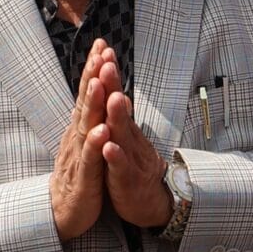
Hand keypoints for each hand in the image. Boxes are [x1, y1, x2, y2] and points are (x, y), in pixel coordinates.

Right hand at [49, 40, 113, 239]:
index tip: (103, 44)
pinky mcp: (83, 178)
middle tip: (101, 52)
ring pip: (86, 126)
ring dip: (92, 104)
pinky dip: (96, 144)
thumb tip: (93, 87)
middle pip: (86, 102)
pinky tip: (103, 130)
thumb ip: (89, 116)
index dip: (94, 69)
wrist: (61, 212)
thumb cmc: (77, 174)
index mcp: (80, 127)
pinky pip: (91, 159)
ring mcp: (78, 155)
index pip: (88, 93)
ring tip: (98, 83)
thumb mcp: (85, 140)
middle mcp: (77, 136)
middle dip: (94, 76)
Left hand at [97, 53, 172, 228]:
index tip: (102, 50)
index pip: (114, 95)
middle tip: (107, 63)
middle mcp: (128, 137)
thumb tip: (111, 86)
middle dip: (113, 85)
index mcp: (123, 127)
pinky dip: (115, 156)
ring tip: (113, 97)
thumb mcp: (123, 136)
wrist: (150, 201)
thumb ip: (116, 114)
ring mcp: (130, 157)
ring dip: (117, 116)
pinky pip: (121, 167)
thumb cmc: (131, 166)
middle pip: (119, 108)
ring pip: (123, 135)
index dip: (108, 74)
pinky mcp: (128, 180)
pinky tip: (109, 147)